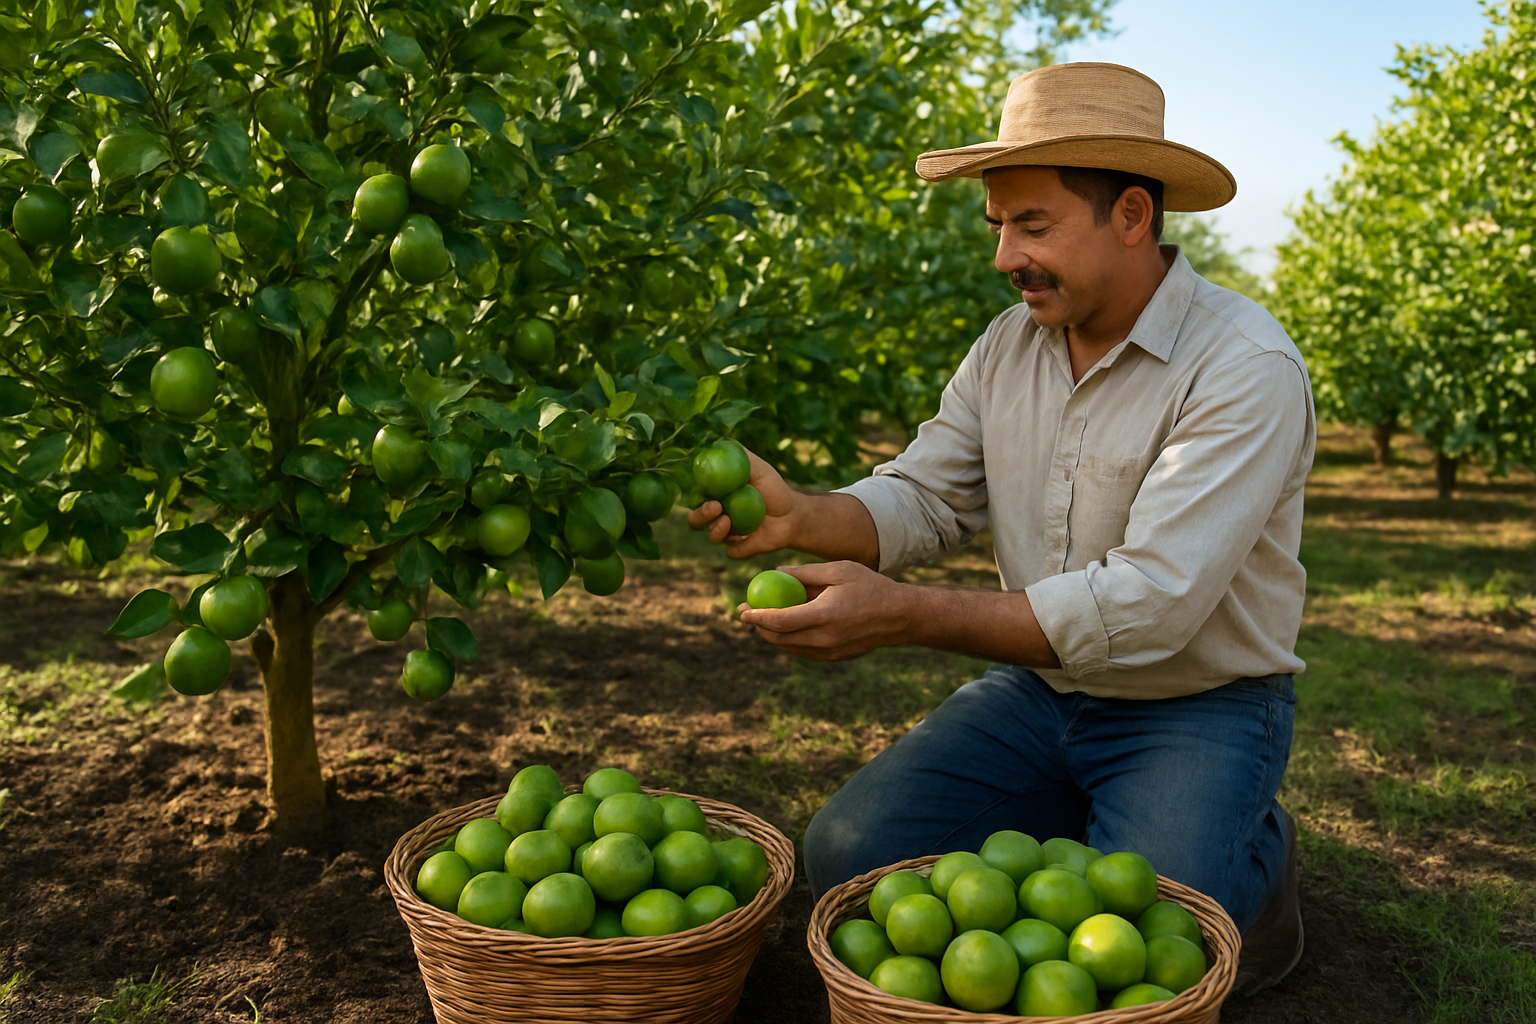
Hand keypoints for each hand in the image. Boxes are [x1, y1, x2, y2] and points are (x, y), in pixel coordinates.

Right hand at [686, 448, 798, 557]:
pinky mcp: (740, 549)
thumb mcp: (757, 467)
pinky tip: (745, 537)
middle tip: (715, 506)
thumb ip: (738, 455)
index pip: (695, 497)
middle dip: (700, 515)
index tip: (700, 487)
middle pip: (695, 520)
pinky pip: (731, 552)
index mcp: (716, 497)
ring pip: (710, 536)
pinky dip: (736, 546)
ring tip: (728, 520)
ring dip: (715, 529)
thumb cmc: (773, 488)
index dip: (693, 494)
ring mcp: (728, 535)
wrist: (793, 514)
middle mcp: (717, 517)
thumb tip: (716, 440)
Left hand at [737, 561, 913, 660]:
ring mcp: (829, 652)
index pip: (780, 621)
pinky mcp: (834, 657)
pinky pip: (803, 650)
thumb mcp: (839, 571)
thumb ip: (805, 574)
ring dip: (772, 634)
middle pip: (779, 638)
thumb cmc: (871, 587)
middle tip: (746, 612)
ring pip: (789, 646)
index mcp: (824, 616)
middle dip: (758, 627)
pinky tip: (786, 625)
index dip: (756, 617)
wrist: (900, 617)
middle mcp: (824, 639)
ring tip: (763, 617)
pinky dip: (789, 639)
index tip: (741, 609)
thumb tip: (775, 573)